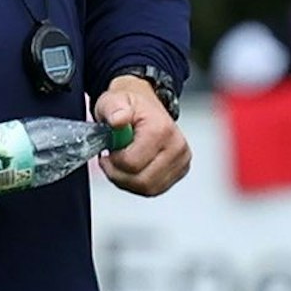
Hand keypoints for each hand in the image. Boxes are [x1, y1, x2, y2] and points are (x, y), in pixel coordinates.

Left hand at [93, 77, 191, 196]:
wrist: (146, 106)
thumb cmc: (130, 106)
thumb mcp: (114, 101)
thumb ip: (113, 109)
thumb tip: (118, 119)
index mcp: (161, 129)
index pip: (132, 164)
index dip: (113, 162)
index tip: (109, 152)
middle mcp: (176, 146)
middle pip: (142, 181)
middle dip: (119, 175)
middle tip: (111, 160)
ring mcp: (181, 160)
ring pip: (149, 189)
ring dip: (128, 181)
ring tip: (122, 164)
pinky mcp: (181, 170)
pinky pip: (155, 189)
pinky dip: (139, 184)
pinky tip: (133, 169)